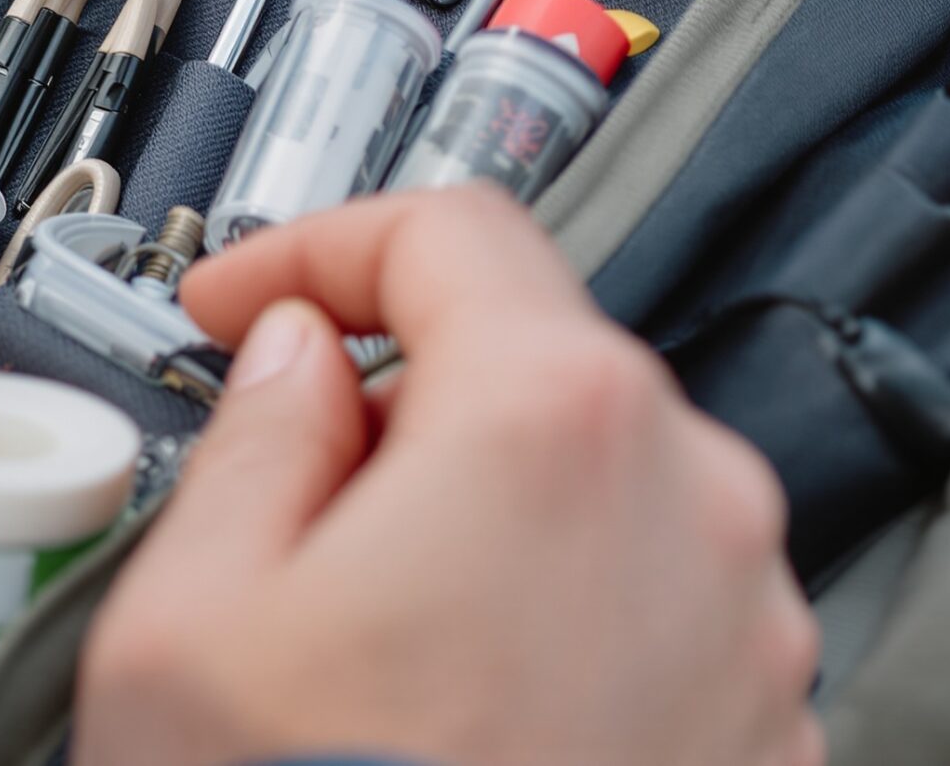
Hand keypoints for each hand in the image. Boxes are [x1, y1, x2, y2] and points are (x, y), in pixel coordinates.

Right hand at [76, 187, 818, 765]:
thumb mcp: (189, 610)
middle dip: (394, 391)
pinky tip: (448, 694)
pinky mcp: (760, 726)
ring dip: (476, 504)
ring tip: (358, 624)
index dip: (314, 250)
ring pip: (592, 480)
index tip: (241, 307)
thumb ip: (252, 430)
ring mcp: (743, 625)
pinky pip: (647, 598)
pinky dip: (552, 605)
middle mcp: (686, 505)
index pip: (444, 233)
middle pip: (529, 355)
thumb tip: (292, 364)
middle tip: (278, 480)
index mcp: (544, 427)